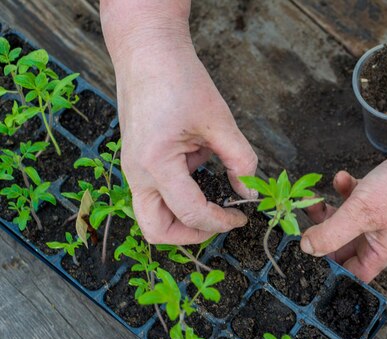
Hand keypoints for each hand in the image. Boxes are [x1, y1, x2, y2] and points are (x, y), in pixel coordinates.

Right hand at [113, 36, 257, 243]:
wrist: (147, 53)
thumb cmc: (180, 80)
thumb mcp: (220, 121)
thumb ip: (241, 161)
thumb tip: (250, 192)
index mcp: (156, 165)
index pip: (190, 213)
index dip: (220, 222)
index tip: (242, 217)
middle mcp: (137, 173)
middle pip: (157, 229)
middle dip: (191, 235)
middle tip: (220, 222)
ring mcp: (133, 169)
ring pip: (152, 215)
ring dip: (183, 215)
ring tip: (213, 195)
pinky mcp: (137, 161)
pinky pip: (156, 192)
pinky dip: (179, 192)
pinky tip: (200, 165)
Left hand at [300, 128, 386, 281]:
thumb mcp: (361, 213)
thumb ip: (332, 233)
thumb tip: (307, 248)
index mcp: (380, 252)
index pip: (350, 273)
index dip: (328, 270)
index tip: (305, 258)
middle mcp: (379, 237)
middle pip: (341, 245)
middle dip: (321, 234)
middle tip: (302, 223)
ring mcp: (378, 214)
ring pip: (343, 220)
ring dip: (327, 210)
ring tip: (313, 199)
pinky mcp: (377, 193)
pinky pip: (353, 197)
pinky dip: (343, 189)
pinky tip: (341, 178)